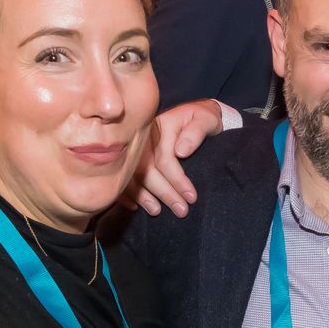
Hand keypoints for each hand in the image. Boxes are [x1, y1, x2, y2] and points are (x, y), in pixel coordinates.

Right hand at [122, 100, 223, 216]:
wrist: (193, 115)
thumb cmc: (202, 118)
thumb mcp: (206, 119)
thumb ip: (197, 132)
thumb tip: (181, 151)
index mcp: (159, 125)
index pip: (164, 158)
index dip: (177, 180)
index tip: (191, 197)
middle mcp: (142, 136)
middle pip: (145, 169)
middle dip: (163, 193)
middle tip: (181, 211)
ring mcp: (133, 146)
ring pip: (131, 175)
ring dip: (142, 196)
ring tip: (157, 211)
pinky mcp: (129, 156)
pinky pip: (122, 176)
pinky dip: (127, 193)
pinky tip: (136, 206)